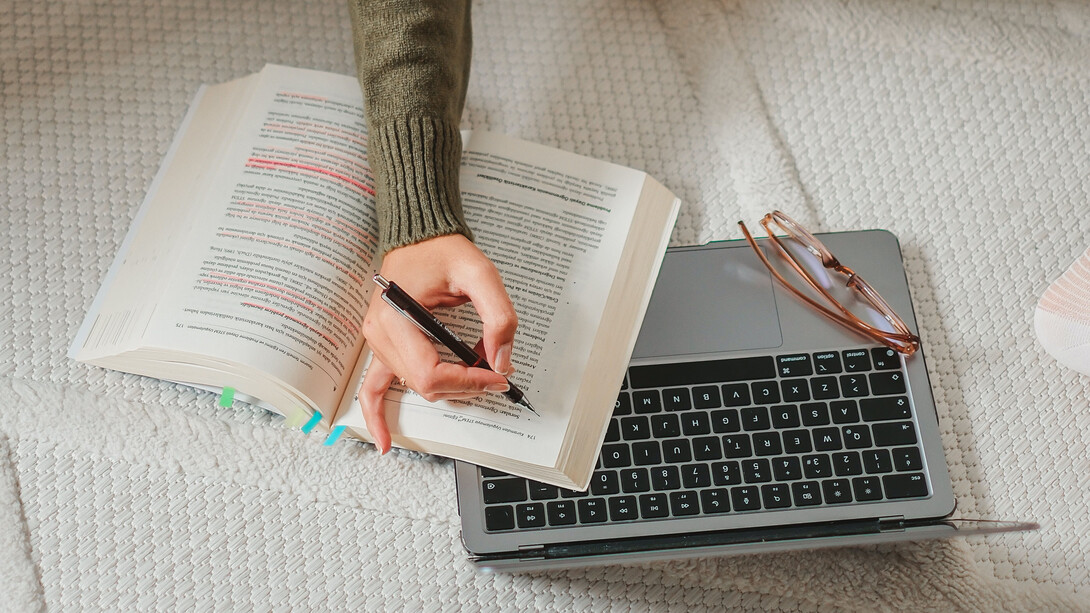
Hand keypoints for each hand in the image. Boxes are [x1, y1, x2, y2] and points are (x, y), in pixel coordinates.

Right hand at [358, 234, 517, 453]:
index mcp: (396, 317)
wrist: (419, 236)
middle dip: (467, 386)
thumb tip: (502, 360)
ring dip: (449, 388)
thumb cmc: (442, 249)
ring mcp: (376, 342)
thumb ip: (498, 316)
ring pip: (415, 387)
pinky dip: (378, 414)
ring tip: (479, 379)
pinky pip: (373, 388)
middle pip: (426, 386)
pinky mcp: (382, 345)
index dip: (470, 382)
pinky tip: (385, 441)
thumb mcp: (480, 273)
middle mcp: (379, 333)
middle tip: (499, 374)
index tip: (499, 376)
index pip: (433, 373)